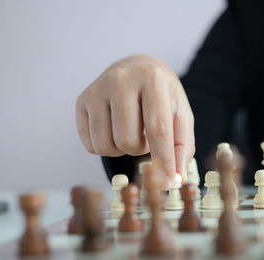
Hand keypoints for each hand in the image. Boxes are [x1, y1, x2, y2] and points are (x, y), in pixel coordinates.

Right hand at [76, 55, 194, 188]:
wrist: (136, 71)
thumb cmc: (162, 97)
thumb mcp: (181, 115)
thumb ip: (182, 145)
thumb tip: (175, 178)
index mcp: (152, 79)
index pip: (157, 128)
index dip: (163, 160)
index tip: (167, 182)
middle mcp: (121, 80)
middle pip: (128, 141)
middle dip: (140, 149)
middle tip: (145, 136)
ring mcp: (97, 90)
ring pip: (106, 146)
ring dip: (122, 149)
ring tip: (131, 130)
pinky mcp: (81, 101)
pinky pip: (90, 145)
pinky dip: (106, 147)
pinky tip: (114, 129)